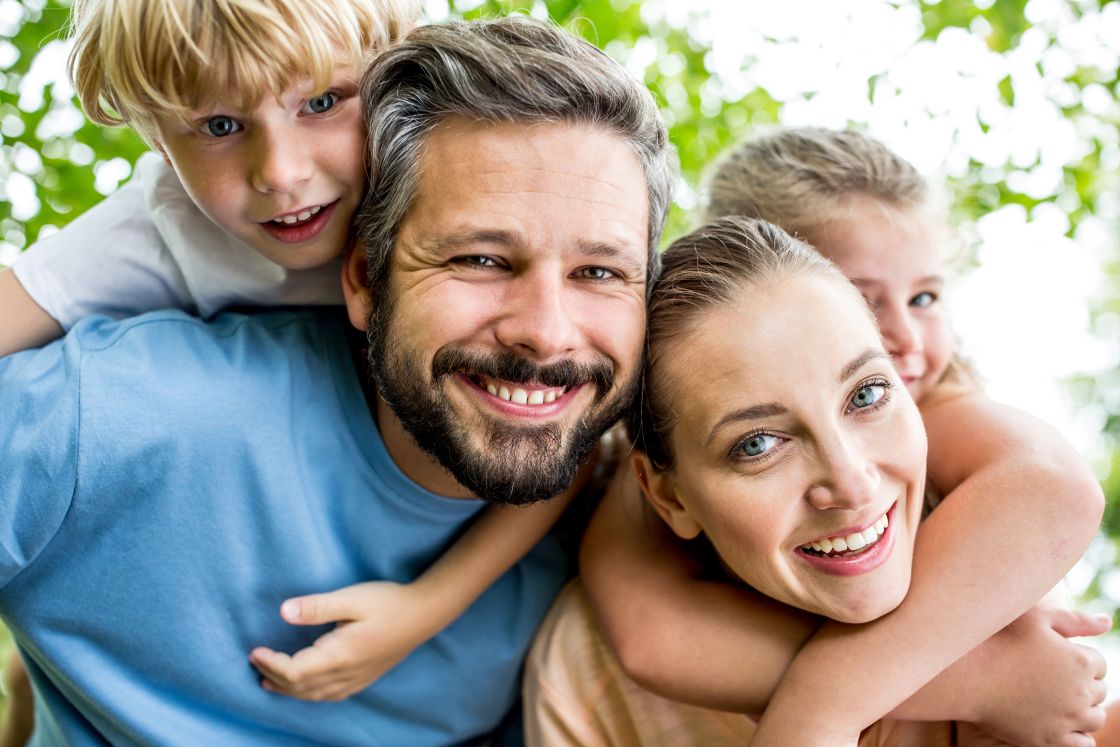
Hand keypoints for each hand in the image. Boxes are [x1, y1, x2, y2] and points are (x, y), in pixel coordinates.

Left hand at [250, 581, 436, 700]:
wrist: (425, 613)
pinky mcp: (365, 677)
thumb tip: (283, 612)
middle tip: (255, 663)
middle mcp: (347, 673)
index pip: (295, 672)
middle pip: (301, 687)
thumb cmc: (389, 602)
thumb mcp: (352, 598)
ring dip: (290, 690)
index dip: (271, 664)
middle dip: (275, 677)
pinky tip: (307, 688)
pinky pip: (331, 695)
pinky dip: (311, 694)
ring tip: (269, 680)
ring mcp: (357, 678)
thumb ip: (317, 606)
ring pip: (315, 695)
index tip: (254, 651)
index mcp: (340, 655)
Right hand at [964, 606, 1108, 746]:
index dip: (1078, 659)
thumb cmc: (998, 640)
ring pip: (1094, 718)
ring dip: (1083, 709)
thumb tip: (1106, 622)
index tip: (1055, 658)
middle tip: (1049, 676)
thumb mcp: (1035, 618)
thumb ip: (1075, 620)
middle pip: (1098, 691)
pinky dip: (1080, 735)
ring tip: (1056, 699)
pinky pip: (1084, 744)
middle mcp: (1081, 693)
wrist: (967, 675)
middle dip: (1081, 683)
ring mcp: (1067, 719)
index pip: (1099, 664)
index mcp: (1081, 661)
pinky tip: (1063, 723)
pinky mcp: (1051, 739)